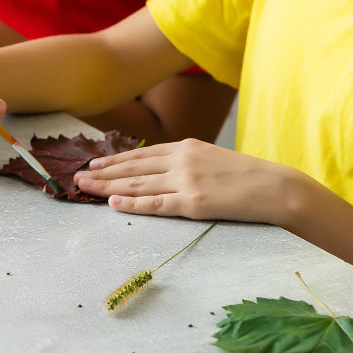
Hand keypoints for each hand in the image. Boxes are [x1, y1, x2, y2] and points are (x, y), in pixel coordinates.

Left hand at [72, 139, 298, 223]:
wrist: (275, 187)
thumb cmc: (247, 175)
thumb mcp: (212, 157)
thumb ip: (186, 160)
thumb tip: (162, 169)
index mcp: (186, 146)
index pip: (142, 154)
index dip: (116, 161)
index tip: (95, 164)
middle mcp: (181, 160)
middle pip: (133, 168)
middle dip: (103, 173)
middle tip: (78, 177)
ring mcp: (186, 181)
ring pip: (137, 186)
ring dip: (108, 188)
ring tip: (85, 189)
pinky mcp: (193, 203)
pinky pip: (155, 205)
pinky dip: (131, 205)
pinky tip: (113, 204)